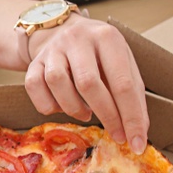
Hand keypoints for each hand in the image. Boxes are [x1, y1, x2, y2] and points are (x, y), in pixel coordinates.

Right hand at [25, 14, 149, 151]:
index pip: (122, 82)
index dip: (131, 116)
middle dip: (107, 116)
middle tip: (116, 135)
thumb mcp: (122, 63)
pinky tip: (62, 105)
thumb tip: (138, 131)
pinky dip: (49, 105)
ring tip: (86, 112)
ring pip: (58, 83)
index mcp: (107, 38)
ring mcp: (53, 49)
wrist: (62, 30)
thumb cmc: (99, 53)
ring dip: (74, 108)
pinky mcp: (34, 62)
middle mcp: (77, 39)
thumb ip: (132, 93)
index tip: (136, 142)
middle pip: (89, 84)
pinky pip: (35, 87)